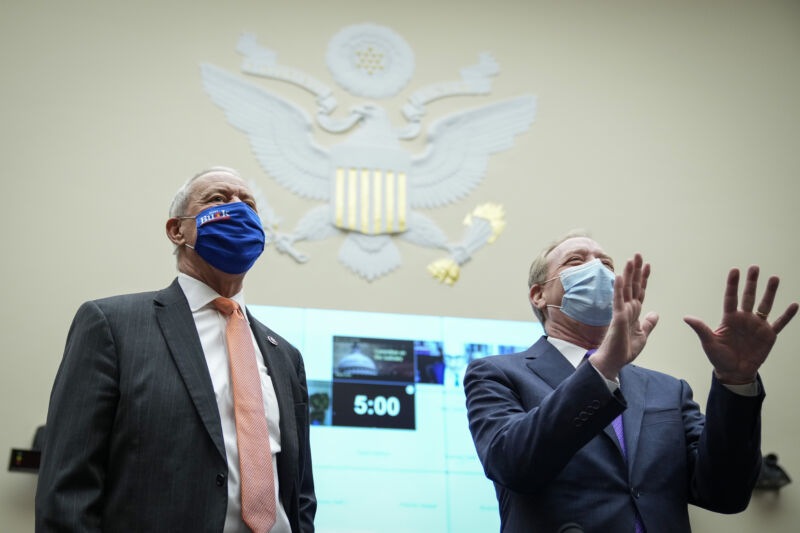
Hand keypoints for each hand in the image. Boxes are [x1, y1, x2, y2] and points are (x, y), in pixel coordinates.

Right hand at [590, 253, 659, 379]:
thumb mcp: (642, 336)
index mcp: (634, 312)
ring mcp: (621, 311)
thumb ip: (648, 324)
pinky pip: (618, 300)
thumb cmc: (625, 350)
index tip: (647, 265)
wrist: (614, 361)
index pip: (640, 291)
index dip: (644, 278)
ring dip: (628, 274)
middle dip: (636, 270)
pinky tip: (619, 277)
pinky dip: (618, 288)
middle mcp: (628, 309)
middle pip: (633, 286)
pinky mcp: (617, 317)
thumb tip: (655, 314)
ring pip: (625, 289)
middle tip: (638, 254)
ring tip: (630, 260)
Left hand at [684, 266, 798, 384]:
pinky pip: (779, 323)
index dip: (732, 284)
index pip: (731, 298)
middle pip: (748, 296)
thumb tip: (686, 317)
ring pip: (765, 305)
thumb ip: (701, 329)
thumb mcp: (709, 343)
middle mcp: (744, 318)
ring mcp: (757, 326)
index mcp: (729, 318)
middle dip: (751, 282)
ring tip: (774, 278)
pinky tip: (795, 304)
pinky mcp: (768, 335)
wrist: (734, 372)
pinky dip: (787, 315)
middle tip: (754, 267)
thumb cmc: (719, 357)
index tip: (735, 270)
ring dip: (770, 292)